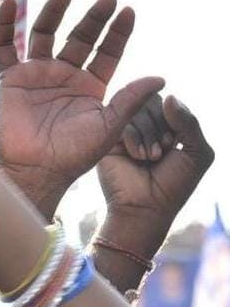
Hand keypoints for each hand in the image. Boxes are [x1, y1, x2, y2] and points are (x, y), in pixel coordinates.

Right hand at [0, 0, 163, 217]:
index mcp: (88, 87)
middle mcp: (63, 77)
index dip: (117, 33)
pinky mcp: (11, 80)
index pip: (106, 51)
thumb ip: (132, 100)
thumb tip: (161, 77)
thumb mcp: (110, 128)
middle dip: (93, 18)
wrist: (36, 173)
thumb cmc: (72, 157)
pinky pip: (4, 47)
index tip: (128, 13)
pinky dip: (4, 25)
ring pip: (44, 33)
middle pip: (79, 36)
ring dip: (55, 10)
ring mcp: (36, 76)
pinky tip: (9, 3)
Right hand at [97, 94, 213, 253]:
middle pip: (153, 101)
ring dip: (149, 133)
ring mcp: (126, 134)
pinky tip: (137, 157)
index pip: (170, 103)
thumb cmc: (173, 186)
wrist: (145, 210)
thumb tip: (168, 96)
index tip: (174, 145)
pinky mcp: (110, 142)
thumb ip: (189, 121)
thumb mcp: (196, 151)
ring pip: (137, 109)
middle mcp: (145, 128)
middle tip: (162, 151)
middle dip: (161, 125)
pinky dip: (134, 137)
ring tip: (151, 158)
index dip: (174, 117)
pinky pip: (122, 122)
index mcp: (167, 128)